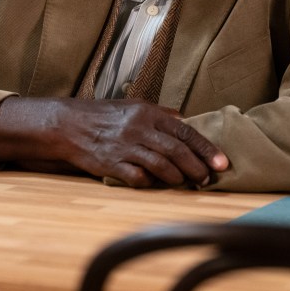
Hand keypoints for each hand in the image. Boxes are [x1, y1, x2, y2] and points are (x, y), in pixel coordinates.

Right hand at [0, 97, 228, 187]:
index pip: (185, 131)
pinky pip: (137, 177)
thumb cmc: (102, 115)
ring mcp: (125, 147)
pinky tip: (156, 185)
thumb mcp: (132, 105)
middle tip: (208, 179)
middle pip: (177, 151)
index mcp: (147, 112)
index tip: (222, 163)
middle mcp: (139, 128)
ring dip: (178, 178)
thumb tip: (184, 116)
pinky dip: (150, 183)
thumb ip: (159, 112)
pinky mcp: (111, 164)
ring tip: (188, 183)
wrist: (66, 124)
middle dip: (197, 167)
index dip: (206, 148)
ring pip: (161, 166)